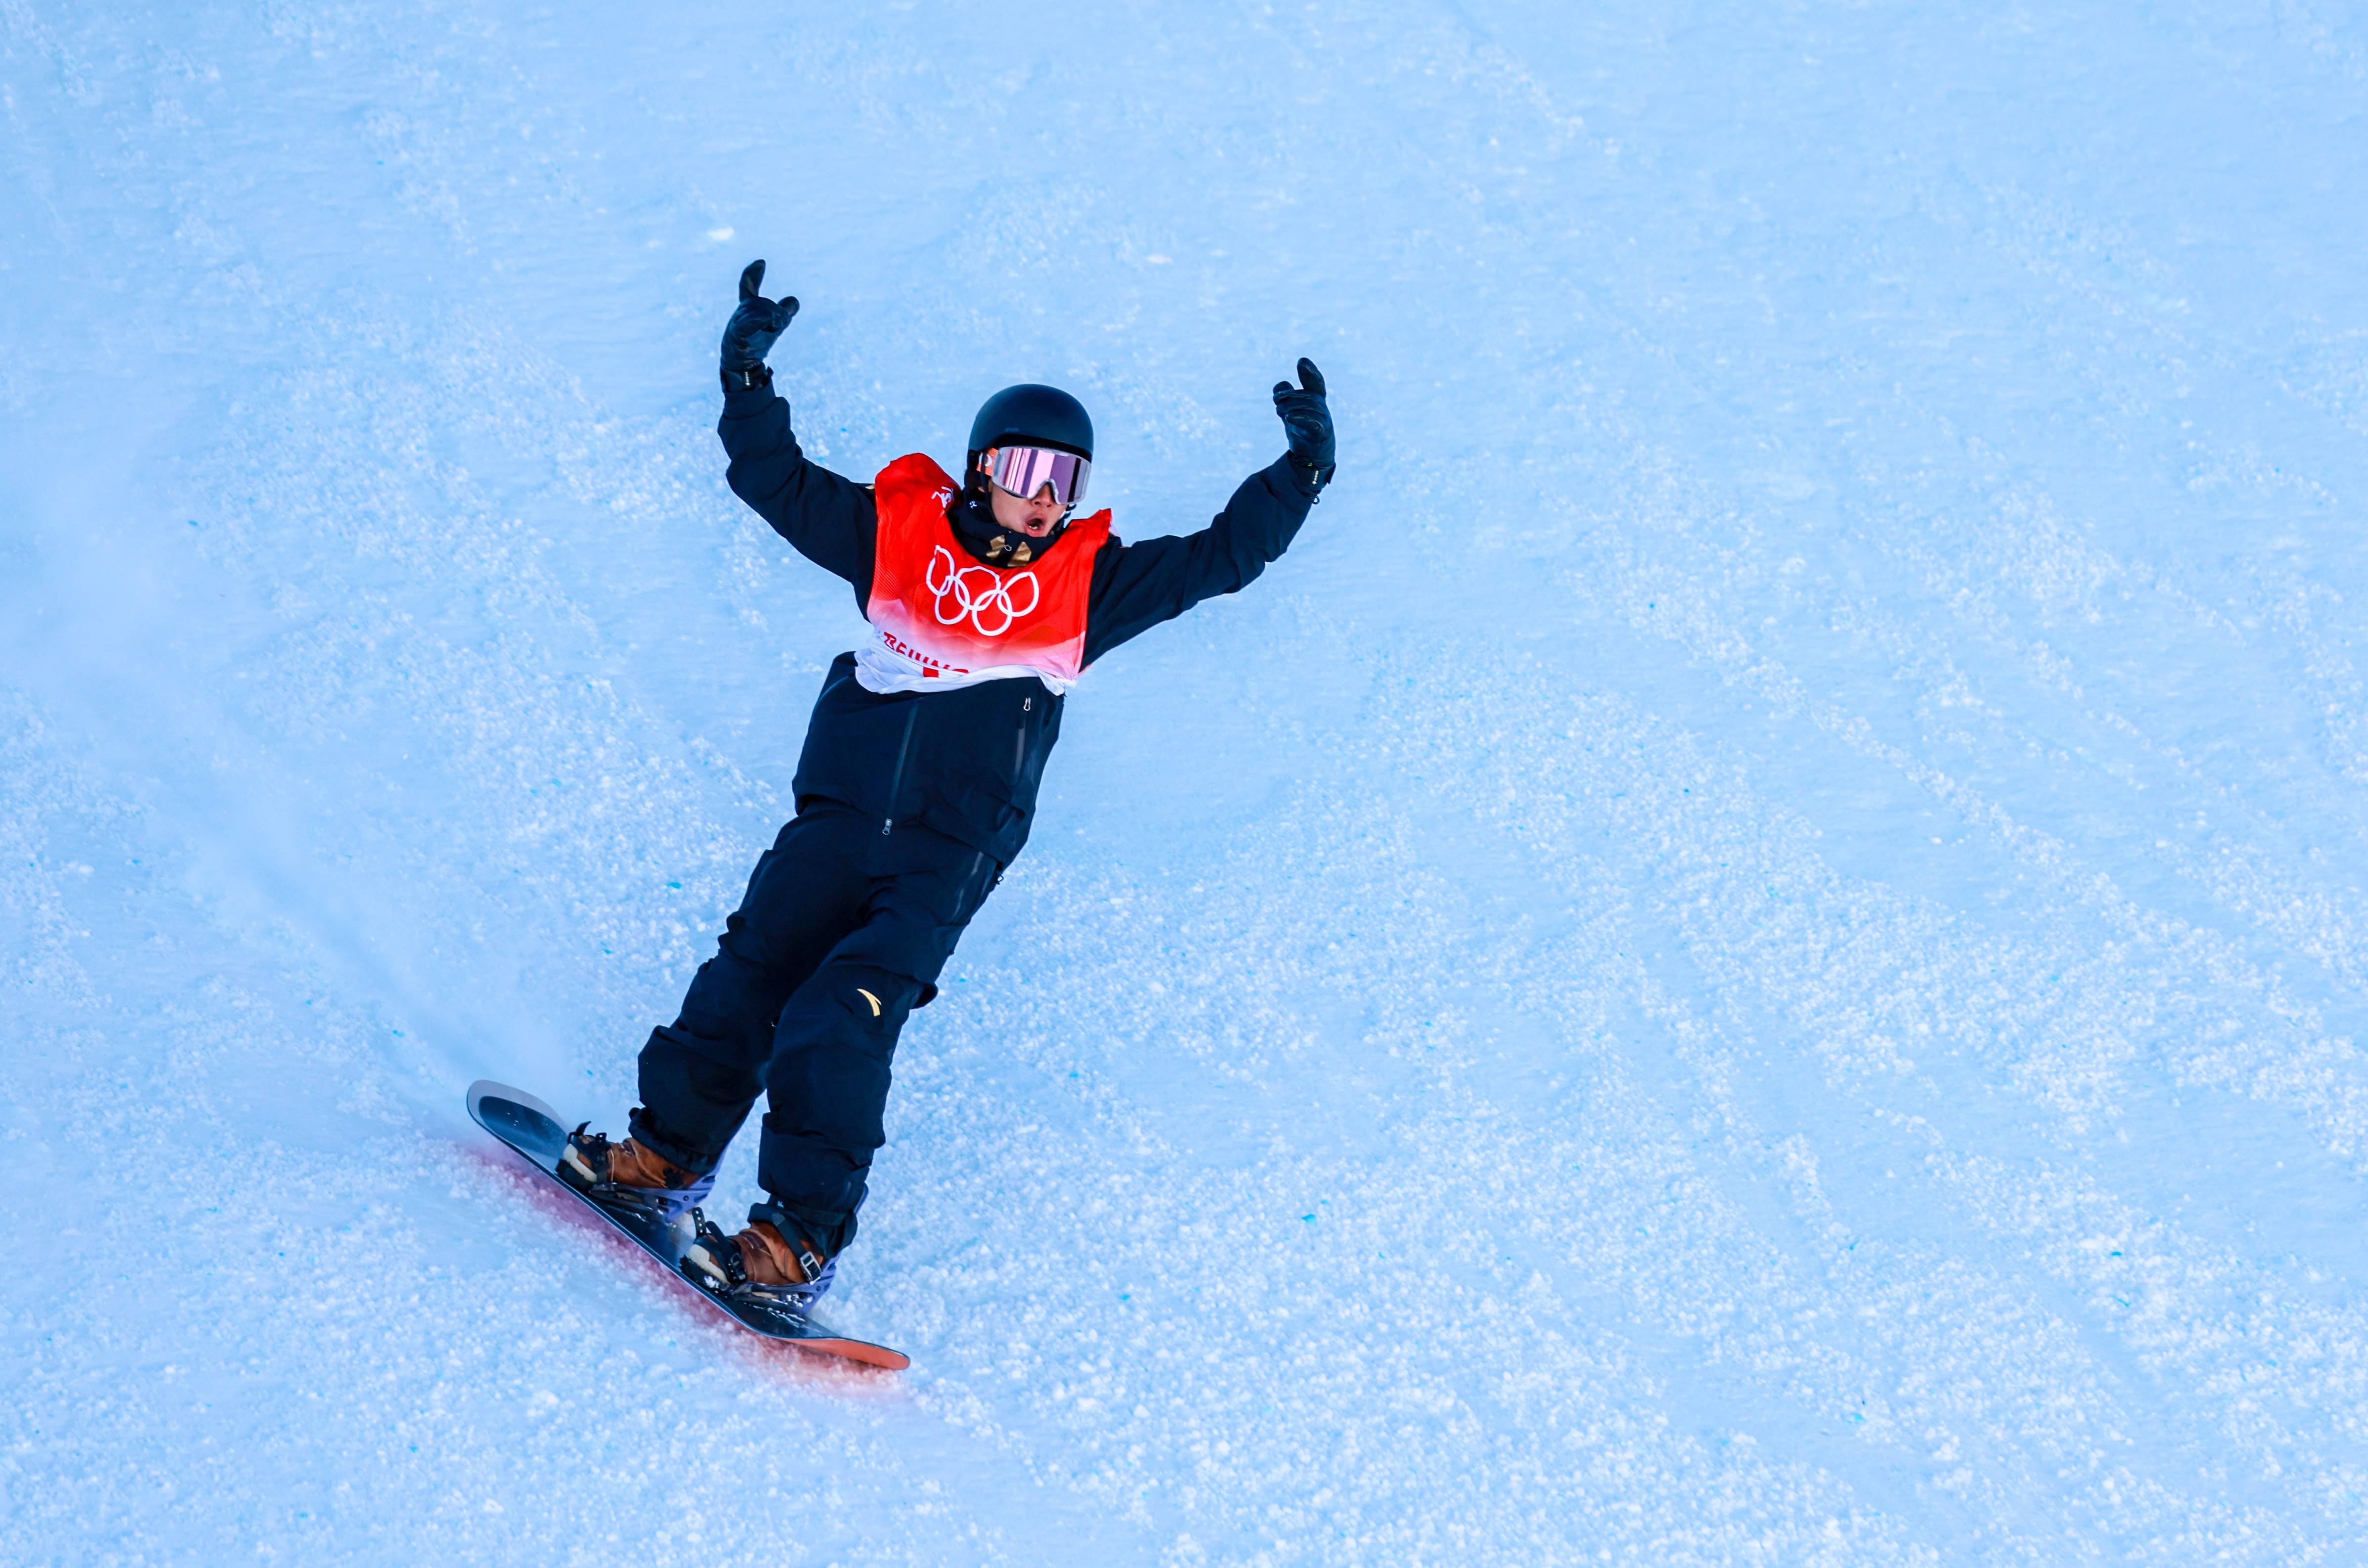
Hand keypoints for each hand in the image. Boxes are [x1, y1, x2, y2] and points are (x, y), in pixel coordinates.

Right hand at [721, 260, 798, 387]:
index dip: (753, 273)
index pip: (748, 285)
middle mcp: (741, 311)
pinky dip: (759, 320)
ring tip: (774, 329)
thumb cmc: (755, 342)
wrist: (743, 364)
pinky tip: (768, 320)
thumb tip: (794, 301)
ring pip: (760, 312)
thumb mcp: (773, 325)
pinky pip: (748, 324)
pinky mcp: (737, 336)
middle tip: (780, 324)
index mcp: (749, 306)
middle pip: (764, 303)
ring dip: (773, 320)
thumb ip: (782, 312)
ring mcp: (737, 323)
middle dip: (778, 312)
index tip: (762, 263)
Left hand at [1272, 358, 1333, 491]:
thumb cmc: (1302, 432)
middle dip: (1290, 394)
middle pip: (1309, 395)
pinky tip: (1288, 418)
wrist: (1310, 459)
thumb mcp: (1290, 412)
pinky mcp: (1321, 436)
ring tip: (1279, 412)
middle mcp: (1322, 410)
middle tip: (1276, 400)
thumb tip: (1281, 385)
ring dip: (1291, 406)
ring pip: (1311, 407)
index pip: (1316, 383)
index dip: (1310, 372)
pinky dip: (1300, 418)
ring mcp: (1324, 422)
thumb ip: (1285, 397)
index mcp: (1316, 402)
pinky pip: (1314, 423)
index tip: (1301, 361)